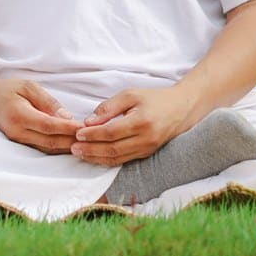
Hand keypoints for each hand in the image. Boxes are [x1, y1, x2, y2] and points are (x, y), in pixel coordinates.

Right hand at [0, 78, 82, 153]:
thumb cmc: (8, 90)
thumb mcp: (28, 86)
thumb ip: (48, 101)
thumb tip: (66, 117)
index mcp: (19, 115)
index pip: (48, 126)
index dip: (67, 128)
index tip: (84, 128)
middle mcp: (17, 131)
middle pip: (50, 142)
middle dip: (72, 141)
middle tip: (91, 138)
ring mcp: (18, 140)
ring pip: (47, 149)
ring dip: (67, 147)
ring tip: (85, 143)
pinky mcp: (20, 144)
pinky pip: (42, 149)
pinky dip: (58, 148)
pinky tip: (70, 145)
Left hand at [72, 86, 194, 164]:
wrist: (183, 108)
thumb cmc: (154, 99)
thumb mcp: (130, 95)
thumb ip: (108, 107)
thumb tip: (88, 122)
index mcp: (142, 122)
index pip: (111, 133)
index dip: (92, 135)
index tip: (77, 133)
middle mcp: (146, 139)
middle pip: (113, 149)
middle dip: (90, 150)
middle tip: (73, 148)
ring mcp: (148, 149)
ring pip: (118, 159)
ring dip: (96, 158)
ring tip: (79, 154)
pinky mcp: (148, 154)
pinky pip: (124, 160)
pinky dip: (108, 160)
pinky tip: (95, 156)